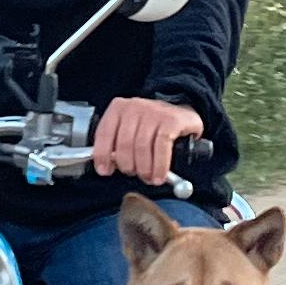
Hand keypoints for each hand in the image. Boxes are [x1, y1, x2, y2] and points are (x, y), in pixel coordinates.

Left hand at [92, 94, 206, 183]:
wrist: (182, 115)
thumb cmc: (152, 127)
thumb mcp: (131, 130)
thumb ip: (117, 145)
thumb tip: (107, 166)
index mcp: (119, 108)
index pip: (104, 132)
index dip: (102, 155)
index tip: (105, 171)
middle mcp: (135, 106)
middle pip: (124, 143)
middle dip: (127, 165)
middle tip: (133, 174)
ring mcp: (154, 111)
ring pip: (142, 146)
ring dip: (144, 169)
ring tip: (148, 177)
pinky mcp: (171, 120)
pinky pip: (161, 146)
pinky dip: (159, 165)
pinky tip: (159, 175)